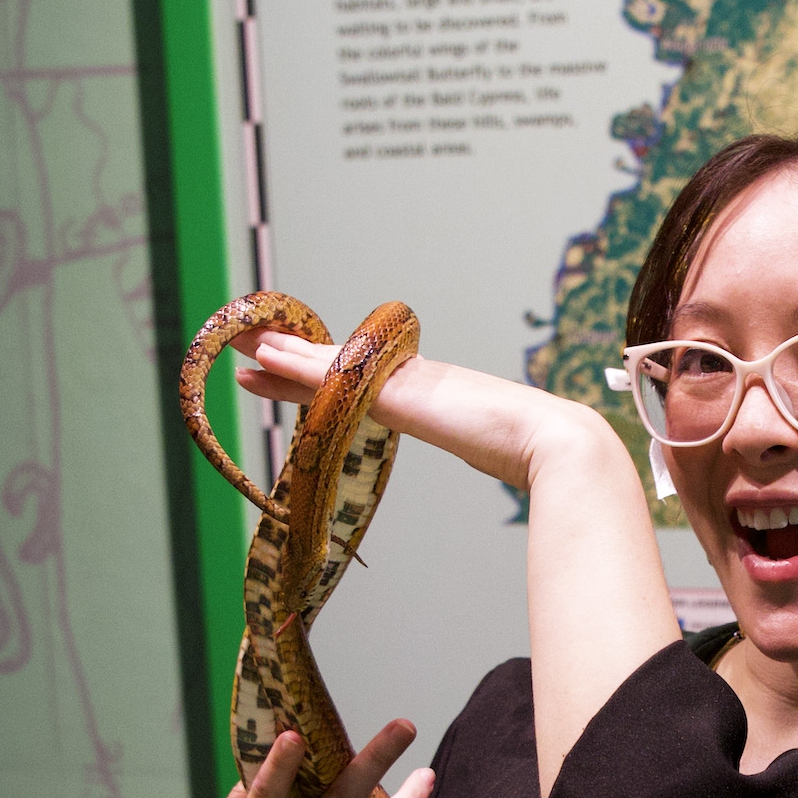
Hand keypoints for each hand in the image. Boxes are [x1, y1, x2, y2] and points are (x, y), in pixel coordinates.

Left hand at [233, 327, 616, 494]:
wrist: (558, 446)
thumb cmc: (539, 456)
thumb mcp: (496, 450)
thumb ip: (487, 449)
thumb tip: (501, 460)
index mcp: (433, 390)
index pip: (361, 378)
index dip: (319, 371)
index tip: (285, 365)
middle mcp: (413, 378)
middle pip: (337, 362)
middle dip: (287, 351)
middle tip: (244, 336)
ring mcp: (406, 385)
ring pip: (329, 365)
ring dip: (280, 353)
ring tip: (239, 341)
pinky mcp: (400, 397)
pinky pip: (336, 381)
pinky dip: (296, 369)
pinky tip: (264, 361)